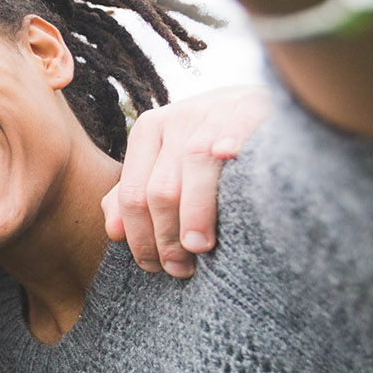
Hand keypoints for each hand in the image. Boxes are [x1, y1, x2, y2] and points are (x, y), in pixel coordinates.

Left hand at [104, 83, 268, 276]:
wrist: (260, 104)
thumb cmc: (211, 143)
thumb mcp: (169, 162)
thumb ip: (136, 193)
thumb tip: (113, 233)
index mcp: (149, 132)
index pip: (132, 195)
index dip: (139, 237)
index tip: (154, 267)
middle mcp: (175, 120)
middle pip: (160, 189)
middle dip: (166, 236)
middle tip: (179, 268)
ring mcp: (213, 112)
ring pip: (193, 166)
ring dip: (194, 213)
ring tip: (199, 248)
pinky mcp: (249, 108)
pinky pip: (235, 130)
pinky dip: (229, 145)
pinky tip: (229, 159)